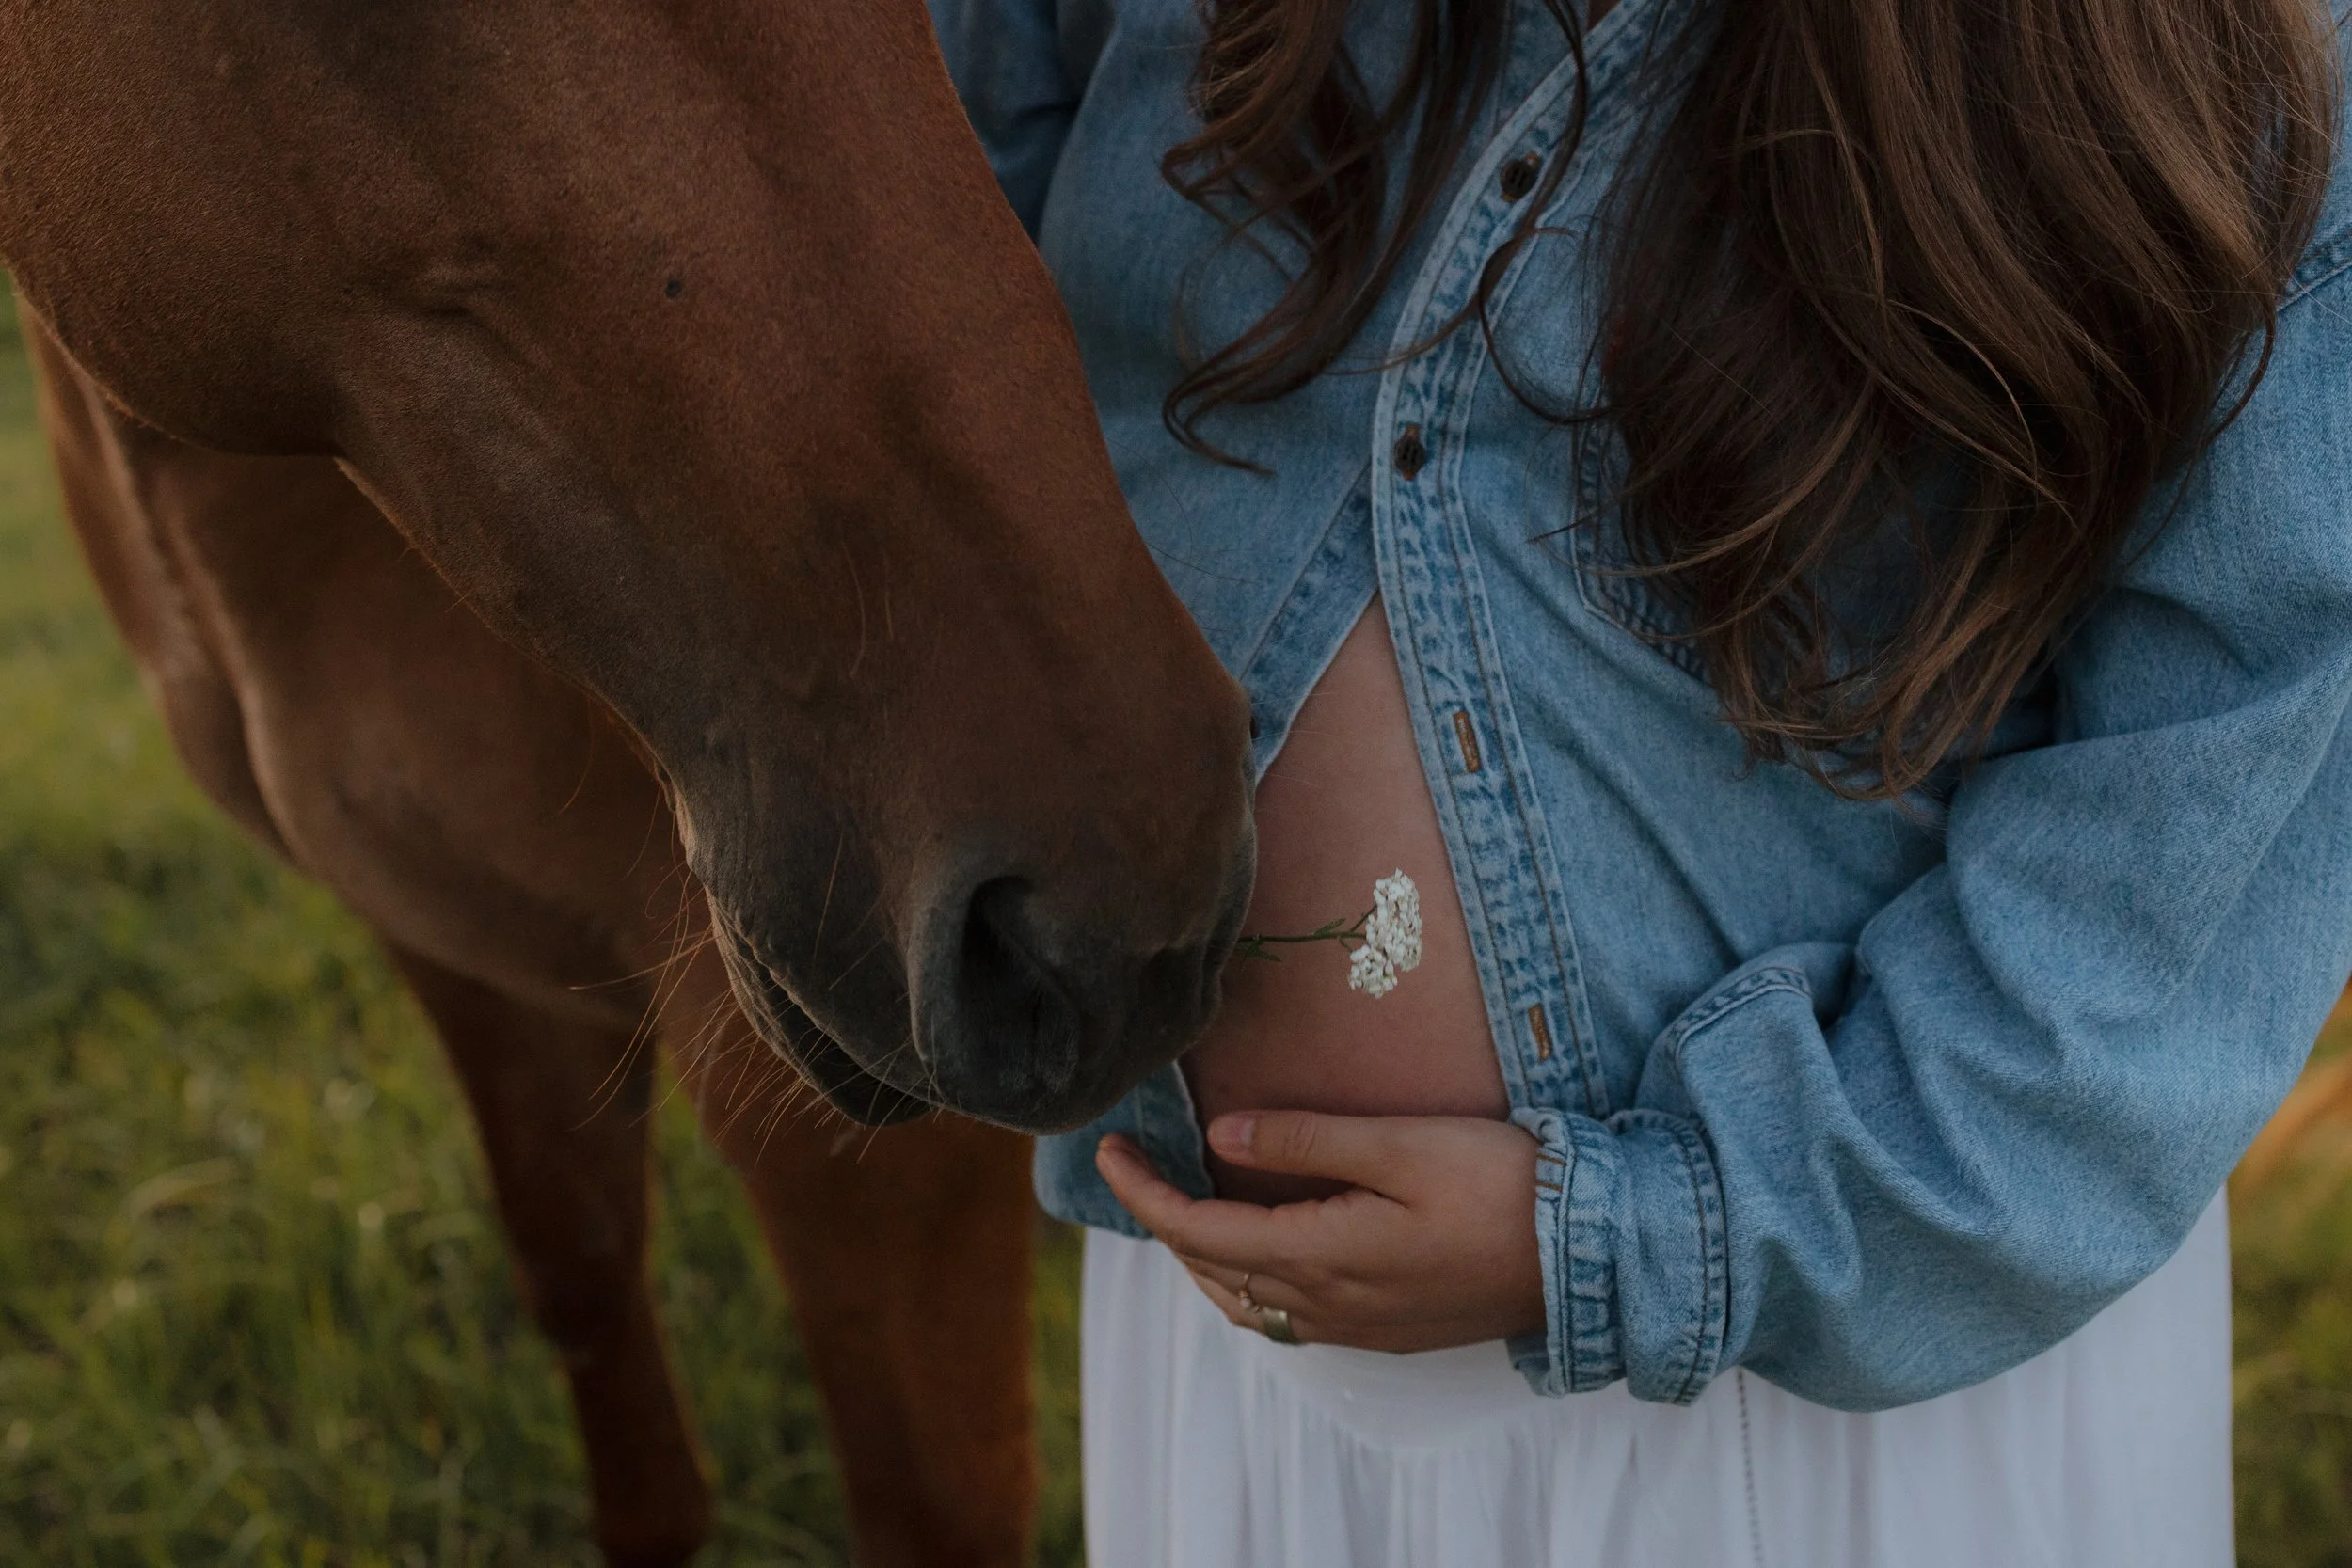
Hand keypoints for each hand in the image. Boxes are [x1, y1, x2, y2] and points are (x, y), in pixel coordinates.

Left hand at [1094, 1111, 1545, 1353]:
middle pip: (1212, 1273)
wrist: (1589, 1254)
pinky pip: (1288, 1318)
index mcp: (1322, 1256)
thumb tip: (1219, 1138)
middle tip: (1134, 1166)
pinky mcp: (1388, 1328)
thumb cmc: (1501, 1186)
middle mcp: (1329, 1304)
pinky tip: (1258, 1249)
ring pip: (1247, 1305)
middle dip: (1162, 1221)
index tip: (1108, 1148)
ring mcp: (1359, 1325)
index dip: (1144, 1192)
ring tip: (1181, 1205)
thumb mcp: (1400, 1144)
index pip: (1198, 1232)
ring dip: (1200, 1260)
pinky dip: (1247, 1283)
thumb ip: (1306, 1140)